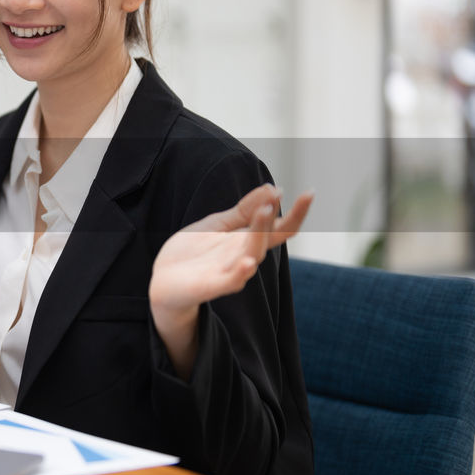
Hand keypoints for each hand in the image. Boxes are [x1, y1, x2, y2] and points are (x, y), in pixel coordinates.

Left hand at [149, 184, 313, 378]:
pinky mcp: (211, 286)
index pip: (278, 228)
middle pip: (266, 239)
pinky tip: (248, 263)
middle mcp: (243, 257)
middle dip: (272, 218)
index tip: (310, 192)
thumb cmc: (194, 253)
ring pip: (251, 255)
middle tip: (277, 196)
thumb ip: (244, 210)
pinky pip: (230, 281)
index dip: (297, 213)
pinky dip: (240, 273)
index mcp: (246, 241)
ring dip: (259, 234)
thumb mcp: (218, 225)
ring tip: (264, 212)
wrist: (164, 280)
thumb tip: (272, 188)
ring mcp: (228, 272)